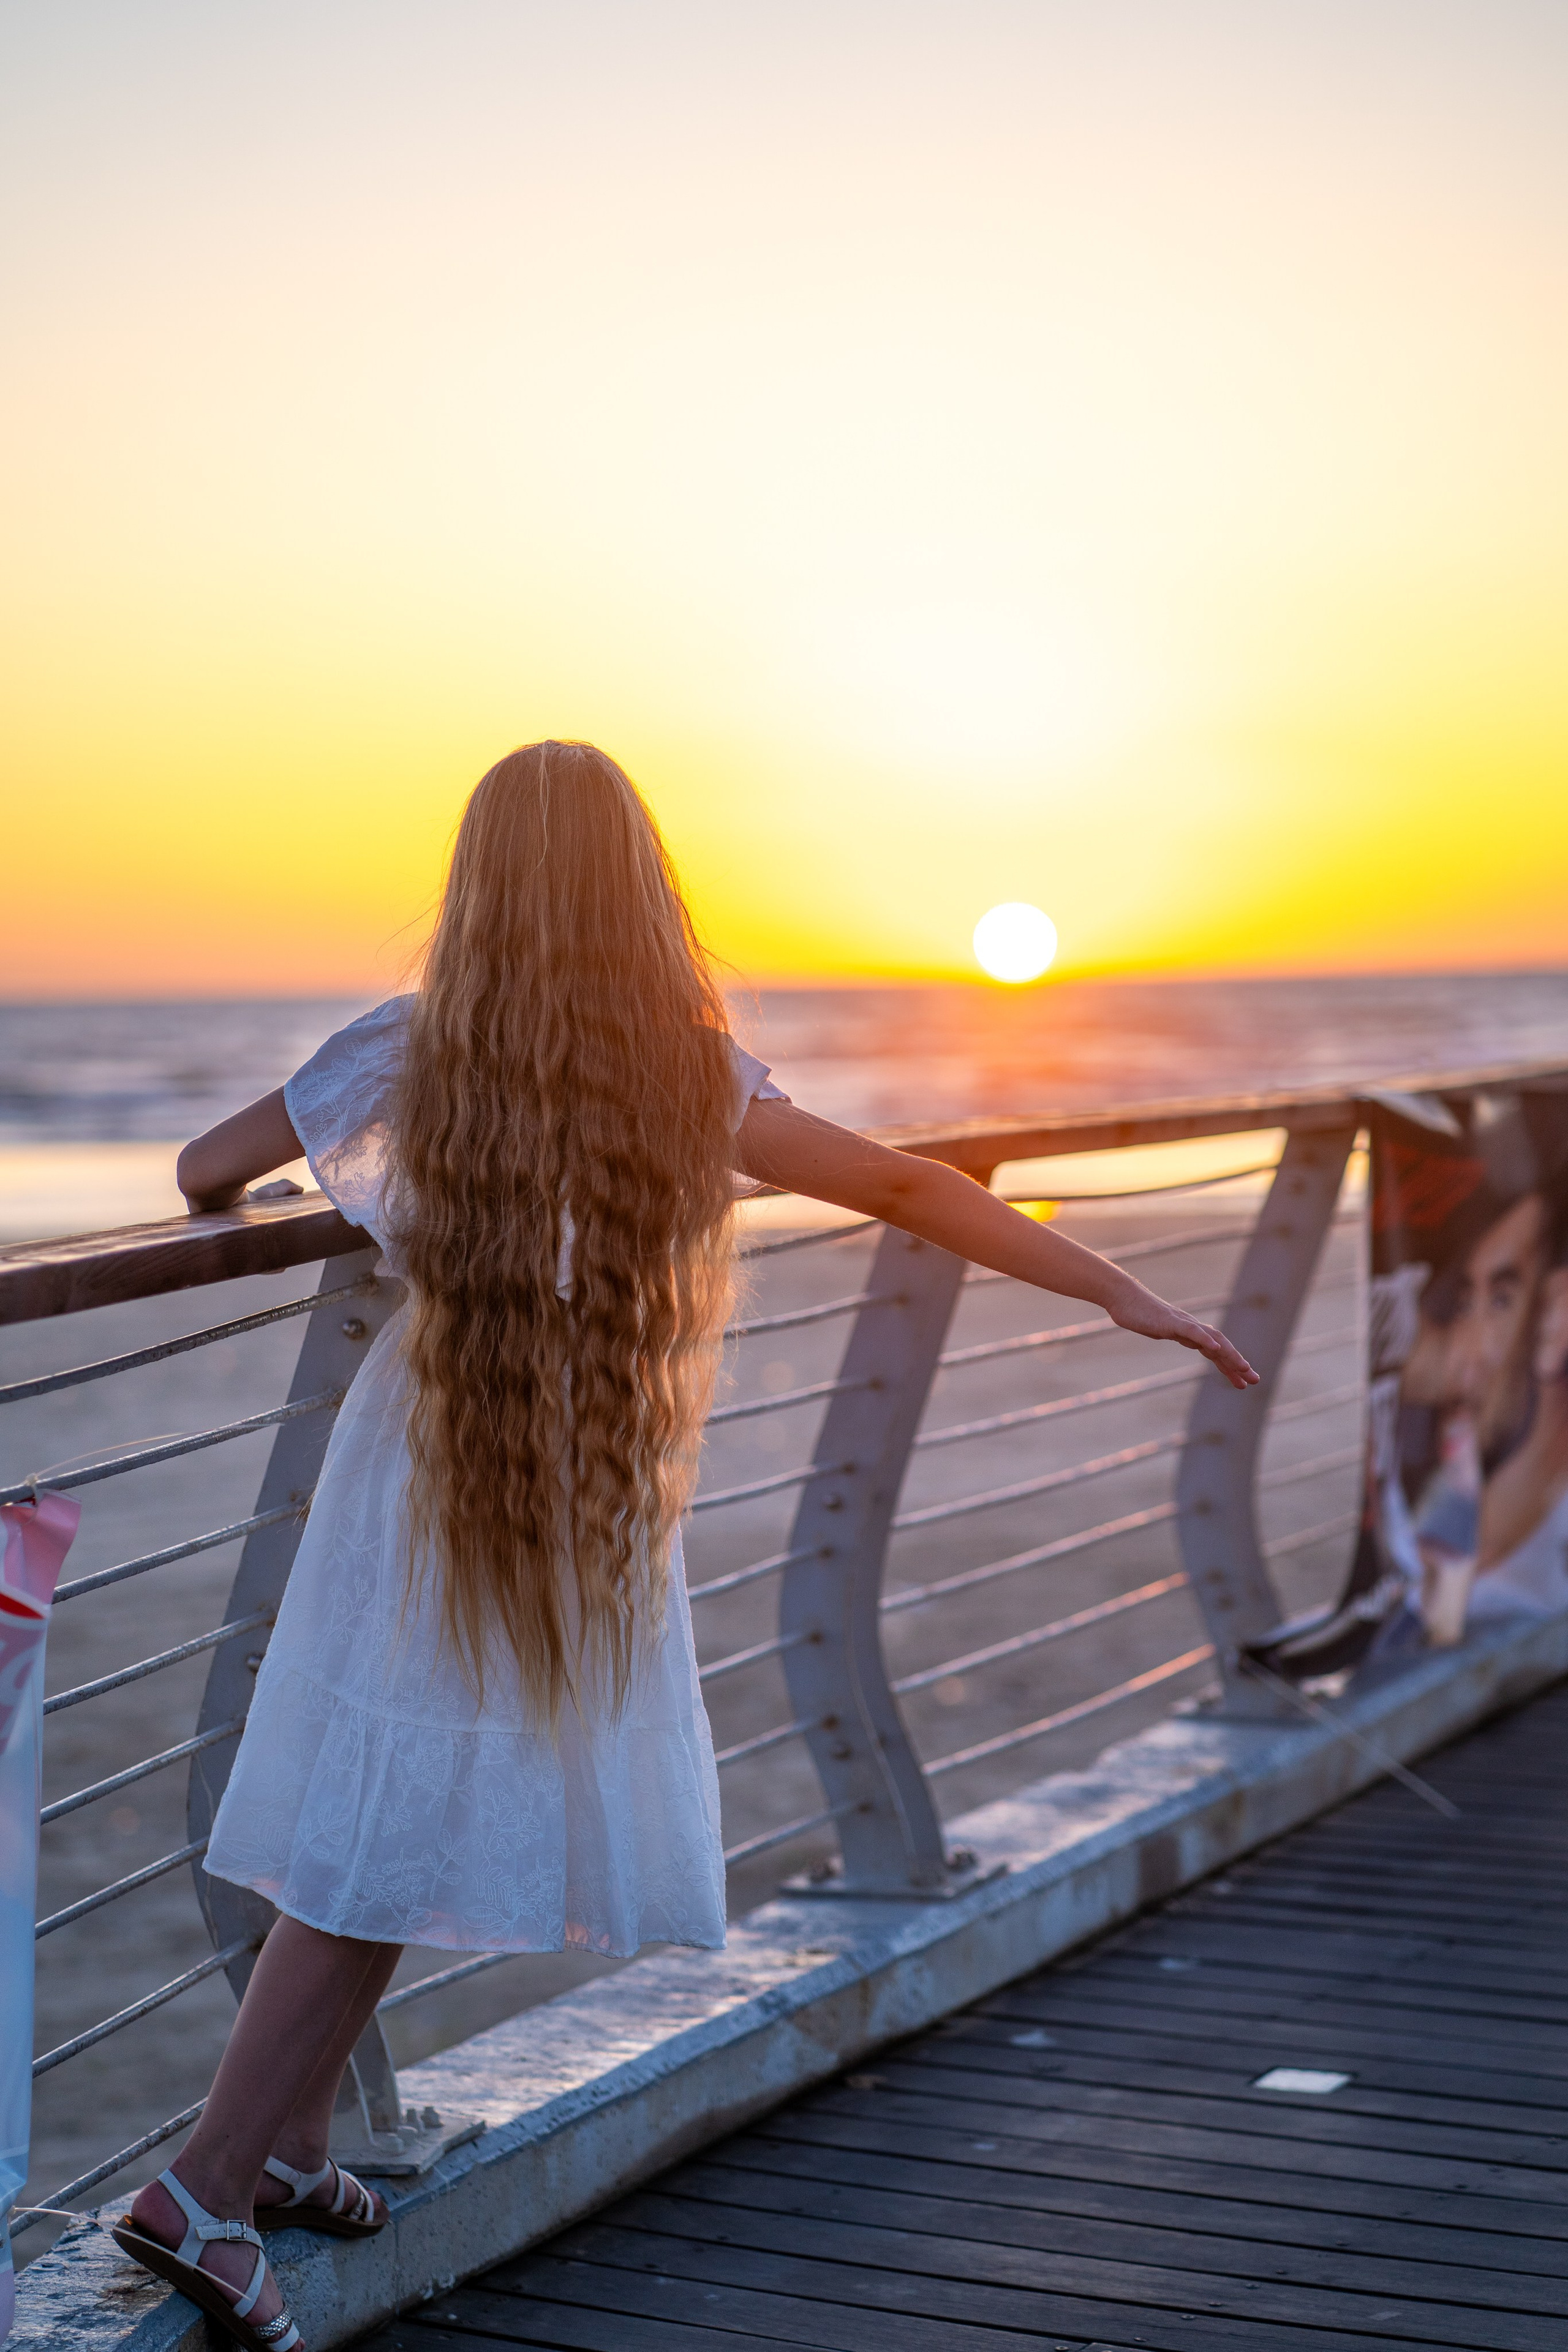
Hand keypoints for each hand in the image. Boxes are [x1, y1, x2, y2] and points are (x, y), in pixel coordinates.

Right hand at [1109, 1278, 1259, 1390]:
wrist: (1122, 1296)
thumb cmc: (1138, 1313)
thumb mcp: (1159, 1329)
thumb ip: (1175, 1334)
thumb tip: (1185, 1339)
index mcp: (1190, 1333)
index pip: (1216, 1351)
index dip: (1230, 1367)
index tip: (1243, 1382)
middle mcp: (1191, 1328)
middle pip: (1221, 1347)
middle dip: (1238, 1364)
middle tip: (1255, 1380)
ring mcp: (1182, 1324)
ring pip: (1213, 1339)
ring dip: (1230, 1354)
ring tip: (1245, 1368)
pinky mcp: (1171, 1322)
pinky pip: (1192, 1331)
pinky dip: (1205, 1340)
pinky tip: (1217, 1348)